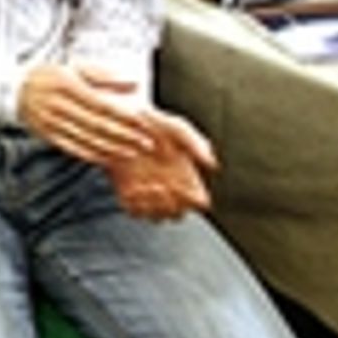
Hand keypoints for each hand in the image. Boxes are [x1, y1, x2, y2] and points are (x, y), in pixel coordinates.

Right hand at [19, 63, 156, 168]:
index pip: (101, 104)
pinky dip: (94, 154)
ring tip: (133, 152)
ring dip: (113, 148)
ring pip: (87, 139)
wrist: (15, 90)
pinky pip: (74, 148)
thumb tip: (134, 84)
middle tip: (145, 143)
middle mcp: (58, 105)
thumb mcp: (75, 68)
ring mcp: (51, 123)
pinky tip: (110, 157)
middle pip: (97, 125)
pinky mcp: (48, 136)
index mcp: (67, 85)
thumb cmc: (50, 77)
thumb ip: (105, 75)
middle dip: (124, 136)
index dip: (123, 116)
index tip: (144, 123)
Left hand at [103, 110, 217, 220]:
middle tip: (165, 188)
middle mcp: (169, 189)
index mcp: (187, 178)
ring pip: (157, 217)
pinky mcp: (128, 192)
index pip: (199, 204)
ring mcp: (148, 193)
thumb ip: (198, 144)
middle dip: (172, 206)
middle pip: (177, 215)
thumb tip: (213, 164)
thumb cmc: (156, 123)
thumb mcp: (179, 128)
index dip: (194, 201)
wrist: (125, 120)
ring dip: (154, 207)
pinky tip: (134, 189)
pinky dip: (135, 206)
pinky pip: (133, 211)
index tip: (186, 188)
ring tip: (149, 187)